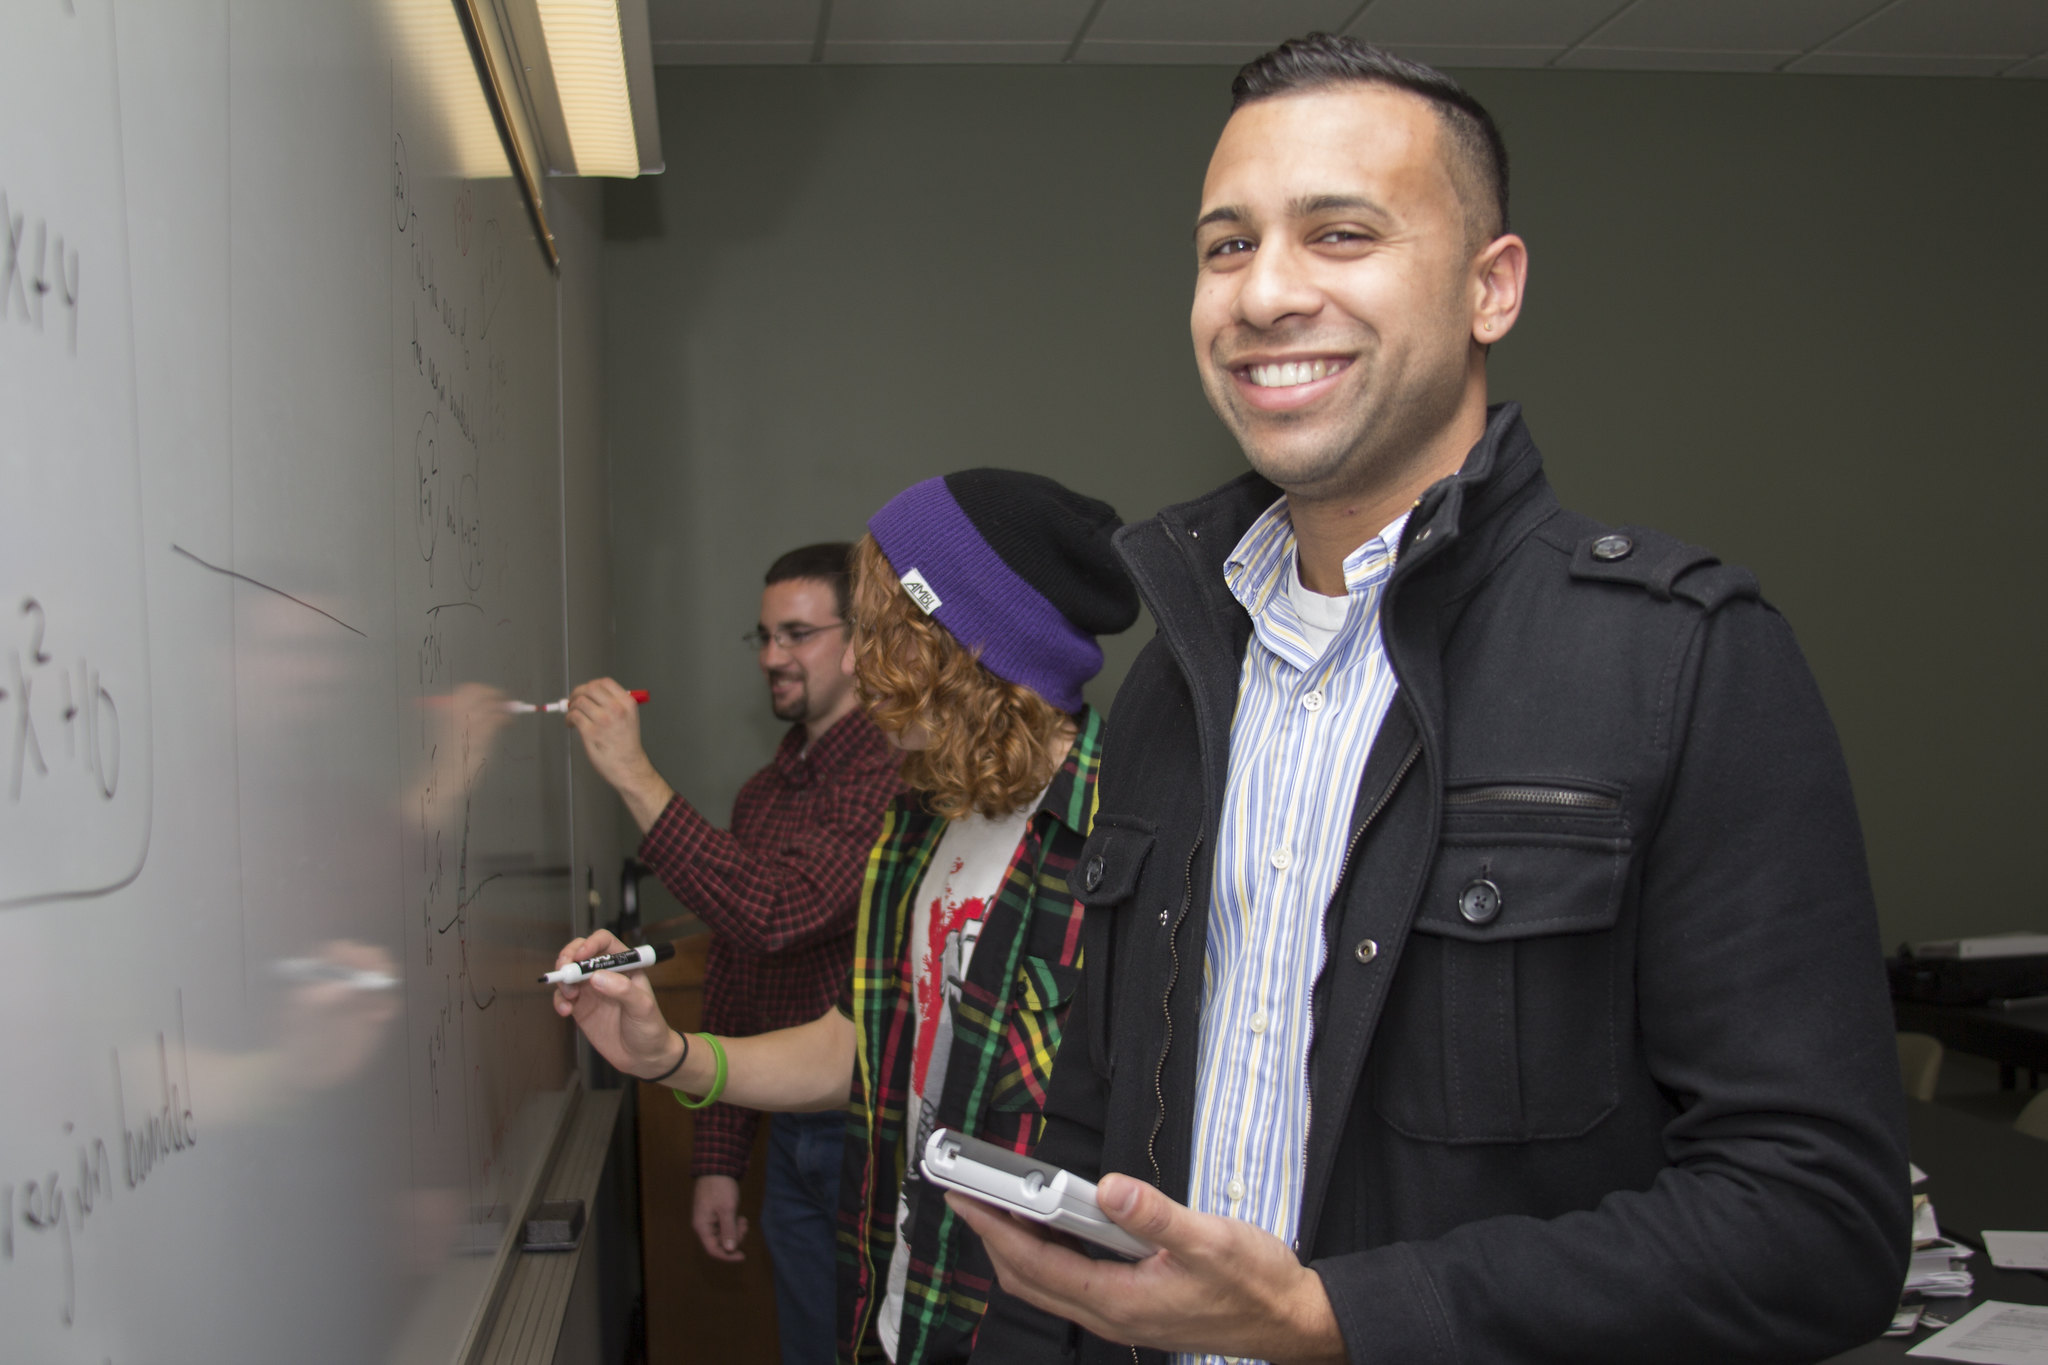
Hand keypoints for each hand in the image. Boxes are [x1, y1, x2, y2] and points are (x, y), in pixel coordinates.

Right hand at [550, 929, 681, 1078]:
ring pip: (568, 974)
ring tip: (570, 996)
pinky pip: (563, 997)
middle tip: (564, 970)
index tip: (580, 956)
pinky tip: (565, 1011)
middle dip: (568, 958)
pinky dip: (559, 1001)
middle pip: (580, 953)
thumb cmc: (651, 1029)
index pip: (604, 943)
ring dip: (562, 980)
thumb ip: (622, 990)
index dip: (590, 944)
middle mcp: (606, 974)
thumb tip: (597, 977)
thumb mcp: (643, 1007)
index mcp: (625, 966)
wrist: (644, 1058)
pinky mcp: (581, 1008)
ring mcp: (591, 990)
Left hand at [563, 678, 672, 831]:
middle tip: (573, 700)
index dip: (590, 685)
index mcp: (627, 703)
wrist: (629, 766)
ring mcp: (603, 720)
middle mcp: (616, 709)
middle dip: (577, 693)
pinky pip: (573, 716)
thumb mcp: (629, 718)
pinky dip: (568, 718)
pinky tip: (571, 724)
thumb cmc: (627, 746)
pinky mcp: (590, 732)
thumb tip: (591, 696)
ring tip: (572, 715)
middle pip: (589, 688)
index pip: (604, 682)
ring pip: (579, 702)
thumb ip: (614, 704)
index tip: (585, 691)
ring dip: (571, 707)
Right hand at [692, 1175, 749, 1261]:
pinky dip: (733, 1225)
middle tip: (744, 1226)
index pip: (713, 1250)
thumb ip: (728, 1230)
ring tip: (743, 1220)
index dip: (727, 1256)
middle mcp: (703, 1226)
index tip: (743, 1256)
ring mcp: (708, 1220)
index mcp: (702, 1226)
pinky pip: (724, 1227)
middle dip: (734, 1239)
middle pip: (719, 1244)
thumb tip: (729, 1250)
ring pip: (723, 1236)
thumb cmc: (720, 1187)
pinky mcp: (714, 1215)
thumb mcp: (727, 1209)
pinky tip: (740, 1218)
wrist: (717, 1167)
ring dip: (735, 1232)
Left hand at [947, 1173, 1344, 1364]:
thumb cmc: (1255, 1285)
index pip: (1036, 1264)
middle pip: (1029, 1279)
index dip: (995, 1229)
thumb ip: (1156, 1216)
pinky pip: (1071, 1283)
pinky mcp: (1132, 1307)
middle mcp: (1111, 1314)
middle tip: (968, 1194)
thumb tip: (1111, 1189)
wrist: (1290, 1321)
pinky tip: (1052, 1227)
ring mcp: (1120, 1314)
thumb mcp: (1209, 1241)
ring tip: (998, 1205)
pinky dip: (1048, 1254)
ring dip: (1017, 1246)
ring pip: (1048, 1284)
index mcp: (1119, 1300)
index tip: (968, 1197)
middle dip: (992, 1236)